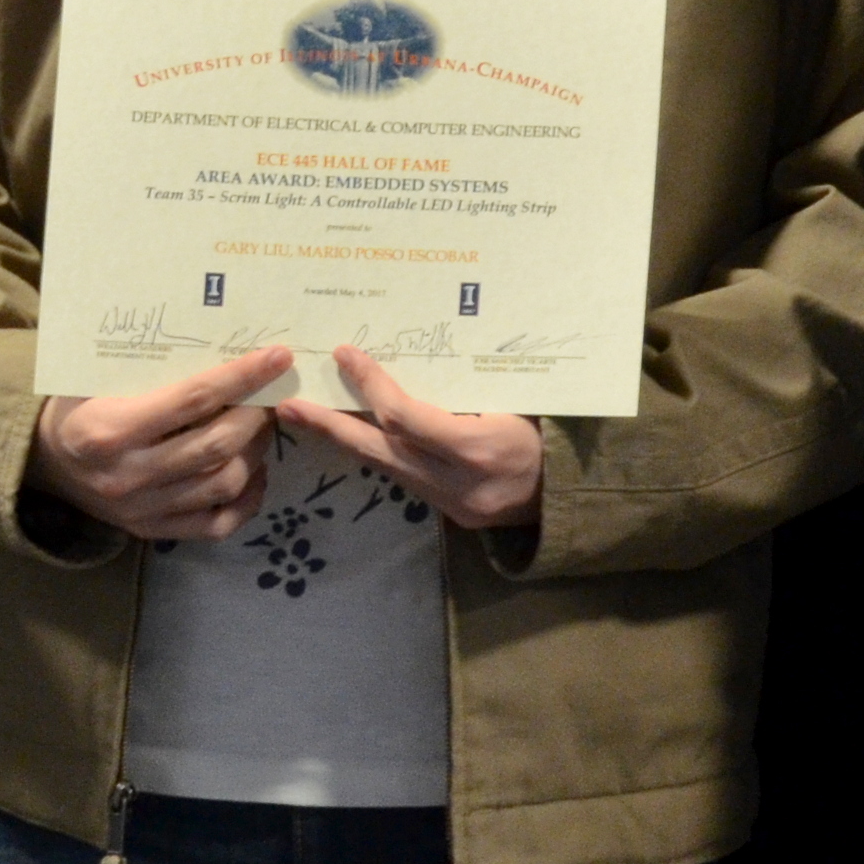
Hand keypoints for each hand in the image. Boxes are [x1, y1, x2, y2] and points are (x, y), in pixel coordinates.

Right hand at [28, 348, 295, 541]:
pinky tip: (253, 471)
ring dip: (255, 452)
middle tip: (270, 395)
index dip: (241, 377)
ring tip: (261, 428)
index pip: (192, 399)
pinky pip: (217, 524)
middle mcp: (126, 475)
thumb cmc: (77, 406)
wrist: (44, 462)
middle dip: (255, 415)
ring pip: (223, 484)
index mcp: (109, 429)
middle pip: (215, 445)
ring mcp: (142, 509)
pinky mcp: (153, 532)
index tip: (277, 357)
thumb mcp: (94, 376)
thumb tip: (219, 337)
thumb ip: (148, 364)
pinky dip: (247, 499)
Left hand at [273, 345, 545, 529]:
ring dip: (347, 441)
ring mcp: (453, 505)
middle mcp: (461, 482)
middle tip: (287, 406)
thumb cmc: (550, 430)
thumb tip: (414, 348)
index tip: (345, 355)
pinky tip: (353, 435)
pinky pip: (404, 479)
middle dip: (330, 427)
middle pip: (381, 452)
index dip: (371, 386)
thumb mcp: (517, 396)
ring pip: (386, 469)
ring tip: (306, 417)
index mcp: (481, 446)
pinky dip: (379, 453)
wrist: (576, 492)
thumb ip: (467, 384)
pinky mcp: (449, 515)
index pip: (407, 418)